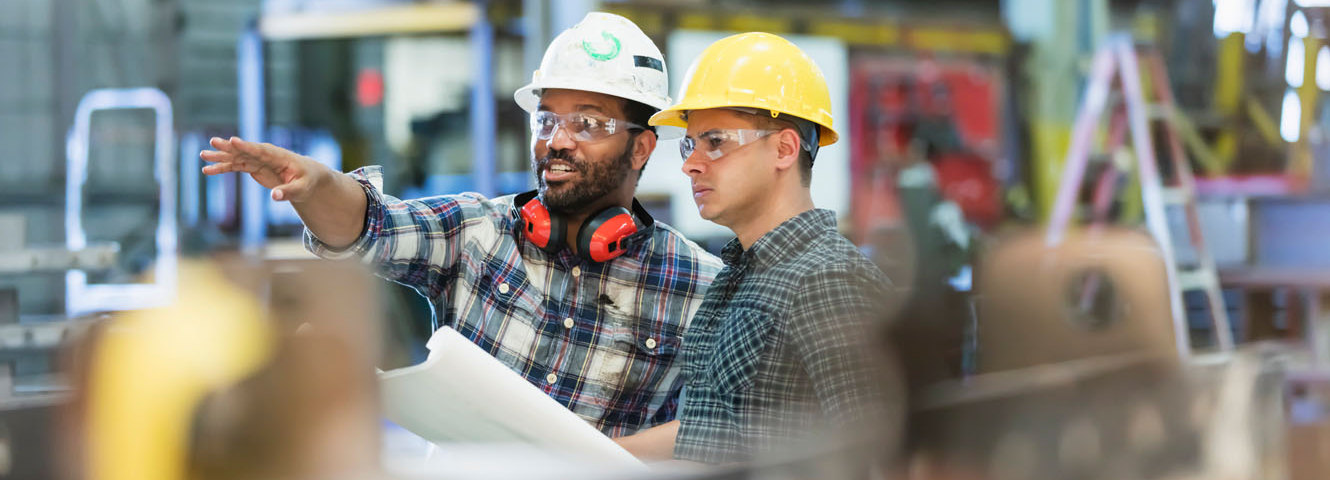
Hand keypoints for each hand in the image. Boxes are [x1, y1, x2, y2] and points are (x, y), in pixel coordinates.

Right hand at [200, 136, 327, 202]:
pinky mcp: (252, 167)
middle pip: (244, 150)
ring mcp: (257, 160)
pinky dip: (222, 168)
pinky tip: (207, 171)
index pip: (260, 150)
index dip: (247, 146)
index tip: (233, 140)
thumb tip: (274, 196)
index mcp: (278, 156)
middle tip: (213, 142)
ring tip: (203, 155)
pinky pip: (234, 166)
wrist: (306, 176)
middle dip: (229, 147)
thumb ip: (288, 192)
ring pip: (236, 157)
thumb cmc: (306, 181)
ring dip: (220, 157)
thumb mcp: (301, 189)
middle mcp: (265, 155)